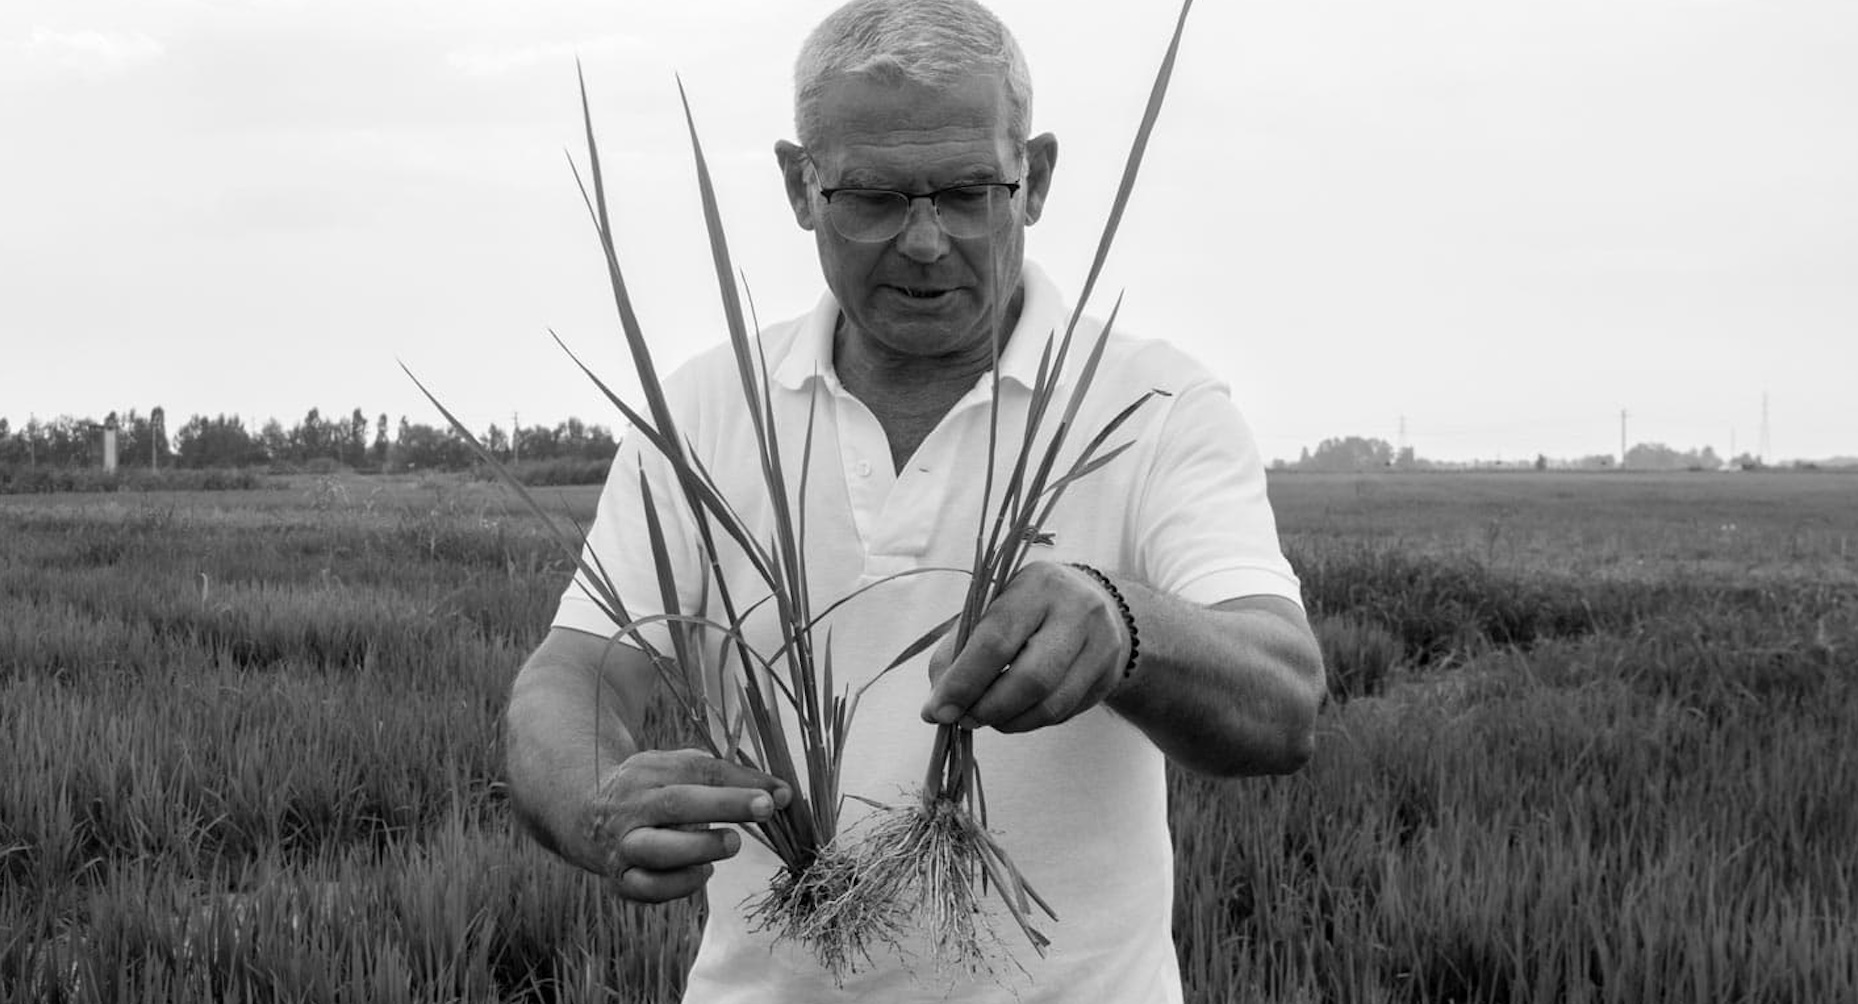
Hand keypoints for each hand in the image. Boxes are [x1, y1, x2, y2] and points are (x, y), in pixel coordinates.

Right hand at [580, 748, 790, 902]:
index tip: (779, 794)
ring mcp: (623, 844)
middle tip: (764, 810)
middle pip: (676, 804)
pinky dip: (679, 884)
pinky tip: (702, 872)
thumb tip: (783, 795)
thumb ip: (728, 777)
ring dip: (701, 849)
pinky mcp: (620, 878)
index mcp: (650, 771)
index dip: (741, 782)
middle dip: (724, 806)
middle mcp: (633, 806)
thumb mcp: (678, 768)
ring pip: (657, 850)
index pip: (700, 771)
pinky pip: (647, 888)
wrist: (585, 815)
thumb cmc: (651, 790)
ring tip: (731, 844)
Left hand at [919, 562, 1131, 733]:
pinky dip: (1028, 721)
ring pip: (1049, 704)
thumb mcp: (991, 610)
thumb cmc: (1027, 609)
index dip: (964, 681)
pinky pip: (1062, 713)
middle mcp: (1076, 610)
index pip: (996, 640)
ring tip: (984, 718)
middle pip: (1030, 678)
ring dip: (1007, 721)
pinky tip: (1013, 713)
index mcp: (1036, 585)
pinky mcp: (1108, 675)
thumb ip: (958, 651)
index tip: (938, 710)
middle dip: (988, 708)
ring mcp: (1100, 644)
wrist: (1097, 605)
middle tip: (962, 720)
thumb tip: (936, 706)